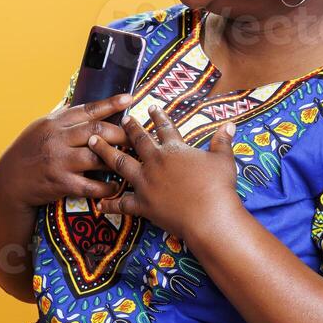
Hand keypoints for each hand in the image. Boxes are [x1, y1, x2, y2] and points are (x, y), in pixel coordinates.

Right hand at [0, 94, 133, 209]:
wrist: (9, 180)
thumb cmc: (29, 151)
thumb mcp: (41, 127)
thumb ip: (63, 117)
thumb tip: (87, 105)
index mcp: (55, 122)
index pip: (87, 110)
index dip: (110, 104)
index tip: (129, 99)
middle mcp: (57, 139)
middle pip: (97, 132)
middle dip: (121, 135)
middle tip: (137, 138)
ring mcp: (58, 161)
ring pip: (96, 157)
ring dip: (117, 160)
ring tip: (132, 162)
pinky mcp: (60, 183)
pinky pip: (90, 185)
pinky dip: (106, 187)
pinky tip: (116, 187)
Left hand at [88, 106, 239, 240]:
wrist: (209, 215)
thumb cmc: (219, 187)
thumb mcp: (223, 160)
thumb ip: (222, 141)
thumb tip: (230, 124)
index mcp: (174, 150)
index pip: (165, 128)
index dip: (158, 117)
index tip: (151, 107)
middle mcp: (155, 162)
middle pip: (137, 141)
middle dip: (128, 129)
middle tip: (120, 120)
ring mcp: (145, 183)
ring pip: (119, 164)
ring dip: (104, 152)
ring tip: (92, 142)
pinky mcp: (142, 204)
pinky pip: (122, 204)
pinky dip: (110, 205)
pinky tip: (99, 204)